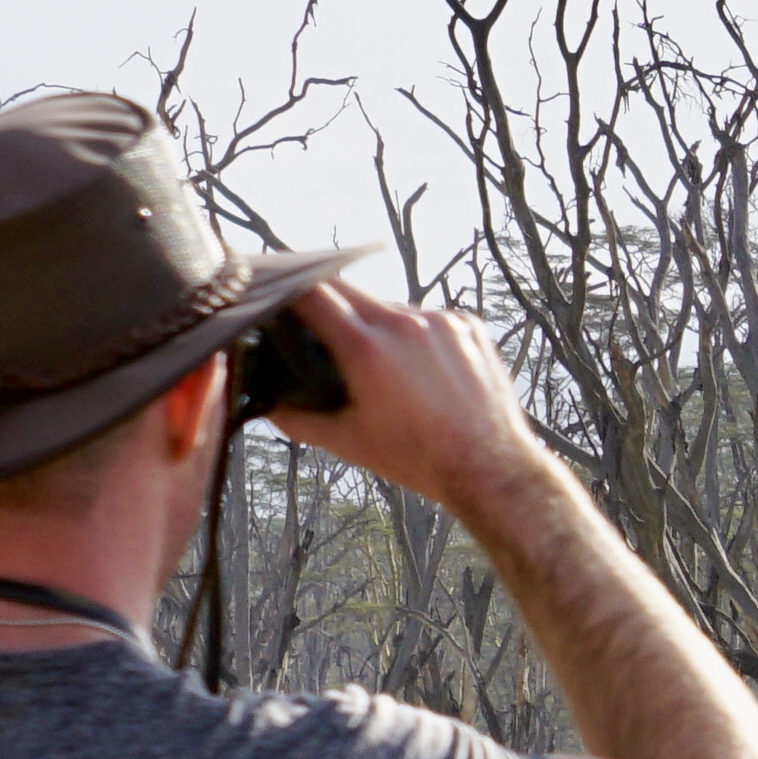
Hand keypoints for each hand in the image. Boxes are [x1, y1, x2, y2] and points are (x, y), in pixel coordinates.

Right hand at [271, 283, 554, 516]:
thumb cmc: (419, 459)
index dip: (289, 293)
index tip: (279, 297)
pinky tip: (421, 369)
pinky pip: (429, 318)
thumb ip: (299, 420)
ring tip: (381, 365)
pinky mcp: (468, 324)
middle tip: (317, 325)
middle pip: (348, 290)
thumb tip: (269, 405)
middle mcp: (404, 324)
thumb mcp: (349, 442)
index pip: (312, 295)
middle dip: (328, 303)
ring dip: (377, 324)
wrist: (488, 467)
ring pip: (391, 307)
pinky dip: (417, 335)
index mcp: (367, 348)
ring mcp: (440, 321)